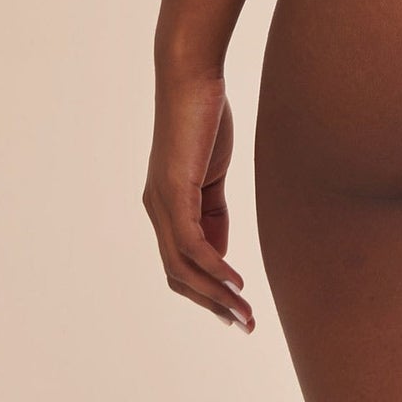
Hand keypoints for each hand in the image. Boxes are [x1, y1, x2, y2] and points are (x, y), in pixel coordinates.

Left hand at [142, 70, 255, 332]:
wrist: (191, 76)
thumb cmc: (204, 115)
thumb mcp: (211, 171)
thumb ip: (213, 210)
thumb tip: (220, 250)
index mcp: (166, 205)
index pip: (181, 263)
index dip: (207, 290)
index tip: (236, 308)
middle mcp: (156, 210)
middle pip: (178, 276)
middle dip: (212, 304)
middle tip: (244, 325)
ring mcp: (162, 203)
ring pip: (182, 268)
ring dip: (215, 295)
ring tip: (245, 313)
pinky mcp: (173, 192)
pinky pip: (191, 244)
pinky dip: (214, 267)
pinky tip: (235, 281)